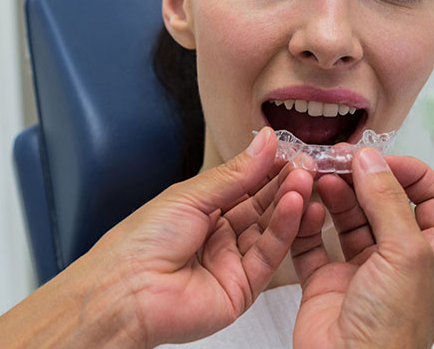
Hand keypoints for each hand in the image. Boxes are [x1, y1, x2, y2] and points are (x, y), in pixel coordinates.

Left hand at [75, 127, 313, 347]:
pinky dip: (285, 229)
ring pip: (270, 230)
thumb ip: (236, 173)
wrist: (125, 292)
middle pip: (262, 206)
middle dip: (285, 184)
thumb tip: (266, 141)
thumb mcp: (191, 195)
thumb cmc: (141, 242)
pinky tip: (295, 205)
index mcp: (202, 210)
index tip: (293, 151)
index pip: (246, 185)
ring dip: (290, 204)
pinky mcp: (243, 288)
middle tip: (308, 163)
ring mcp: (232, 262)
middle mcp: (220, 235)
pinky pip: (270, 255)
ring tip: (306, 180)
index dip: (270, 168)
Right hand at [291, 149, 433, 348]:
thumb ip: (388, 201)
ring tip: (319, 175)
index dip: (410, 172)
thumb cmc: (393, 332)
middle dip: (363, 177)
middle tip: (340, 160)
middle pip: (384, 202)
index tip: (381, 159)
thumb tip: (372, 160)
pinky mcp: (327, 281)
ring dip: (335, 193)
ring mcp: (363, 270)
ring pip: (348, 217)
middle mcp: (400, 260)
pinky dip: (308, 221)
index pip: (433, 197)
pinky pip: (315, 241)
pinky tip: (306, 206)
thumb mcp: (405, 254)